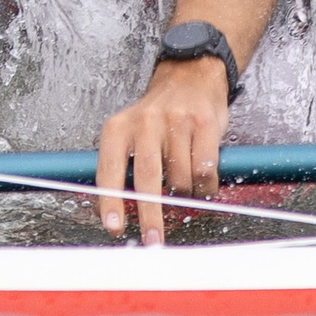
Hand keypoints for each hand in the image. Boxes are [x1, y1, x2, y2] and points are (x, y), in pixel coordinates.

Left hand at [95, 57, 230, 245]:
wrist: (190, 76)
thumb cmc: (157, 117)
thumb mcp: (129, 132)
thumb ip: (123, 168)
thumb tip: (118, 213)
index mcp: (118, 128)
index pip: (109, 171)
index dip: (111, 202)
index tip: (115, 227)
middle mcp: (144, 122)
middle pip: (147, 179)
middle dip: (151, 216)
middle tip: (153, 240)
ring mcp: (176, 121)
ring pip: (180, 179)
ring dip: (185, 195)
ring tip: (185, 186)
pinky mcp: (204, 123)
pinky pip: (205, 170)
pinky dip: (205, 186)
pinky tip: (203, 183)